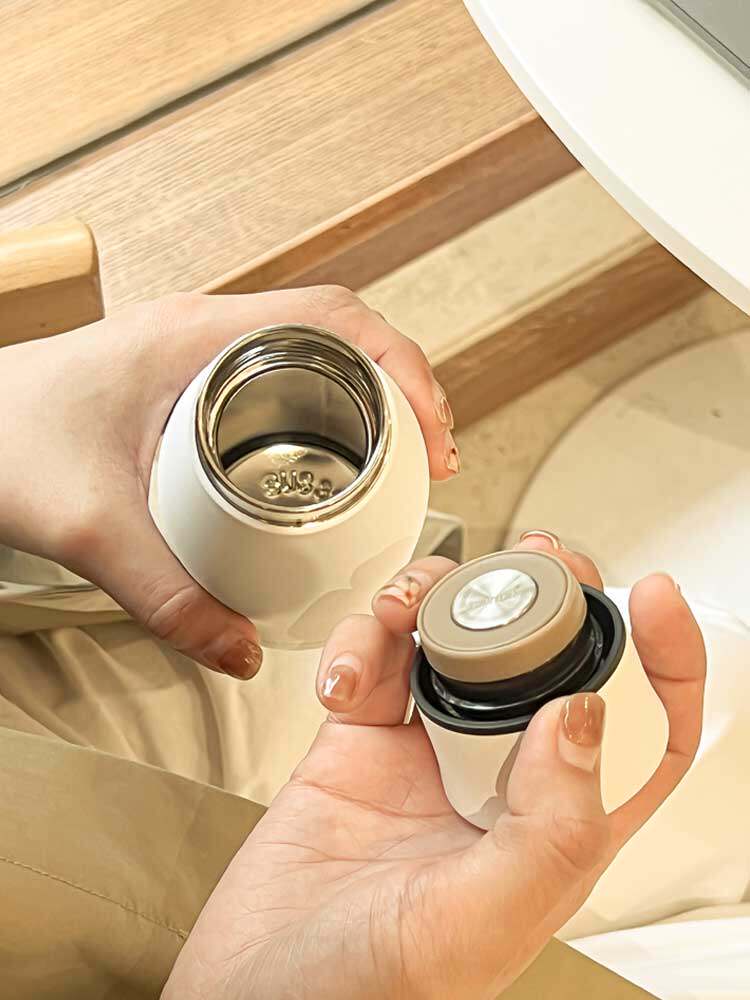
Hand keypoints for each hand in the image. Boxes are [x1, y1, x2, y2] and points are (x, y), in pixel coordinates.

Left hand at [0, 287, 457, 678]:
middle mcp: (204, 329)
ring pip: (311, 353)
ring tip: (397, 459)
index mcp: (196, 337)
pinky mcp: (184, 375)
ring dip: (365, 396)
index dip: (404, 366)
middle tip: (429, 457)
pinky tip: (325, 459)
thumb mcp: (91, 528)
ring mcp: (195, 348)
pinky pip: (276, 375)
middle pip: (340, 333)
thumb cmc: (3, 439)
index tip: (433, 428)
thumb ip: (167, 599)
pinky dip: (321, 408)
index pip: (335, 318)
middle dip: (401, 387)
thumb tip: (242, 650)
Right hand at [164, 534, 705, 999]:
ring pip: (457, 640)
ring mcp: (427, 752)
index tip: (649, 599)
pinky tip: (343, 677)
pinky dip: (358, 641)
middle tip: (527, 560)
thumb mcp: (476, 923)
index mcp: (553, 829)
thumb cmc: (361, 989)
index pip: (641, 735)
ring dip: (432, 602)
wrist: (251, 988)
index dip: (662, 663)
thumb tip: (581, 717)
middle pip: (549, 661)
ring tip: (399, 612)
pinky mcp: (361, 737)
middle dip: (544, 596)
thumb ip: (549, 828)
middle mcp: (499, 782)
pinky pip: (373, 655)